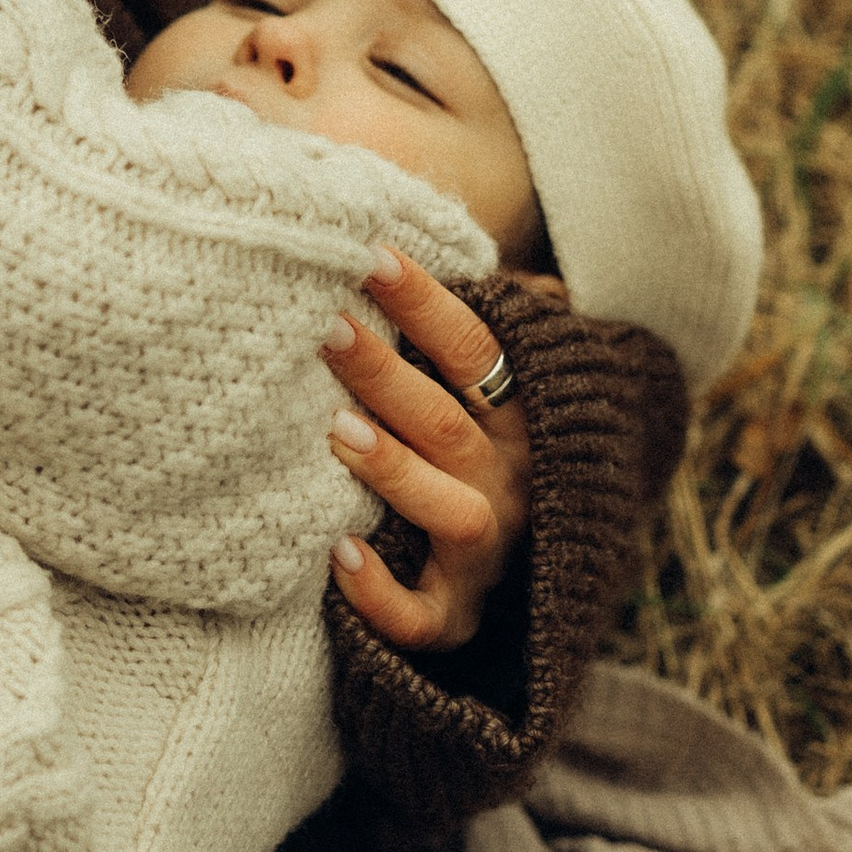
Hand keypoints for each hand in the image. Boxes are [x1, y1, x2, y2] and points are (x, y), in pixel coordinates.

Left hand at [320, 251, 531, 655]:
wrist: (524, 586)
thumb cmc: (476, 460)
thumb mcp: (490, 393)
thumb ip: (467, 331)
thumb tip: (417, 235)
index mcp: (517, 418)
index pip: (478, 349)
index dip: (426, 301)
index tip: (368, 253)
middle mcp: (510, 480)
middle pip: (449, 422)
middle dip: (388, 374)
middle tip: (326, 327)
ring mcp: (486, 552)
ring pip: (451, 511)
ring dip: (395, 470)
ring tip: (337, 432)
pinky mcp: (455, 616)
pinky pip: (423, 615)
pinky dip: (383, 594)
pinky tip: (338, 556)